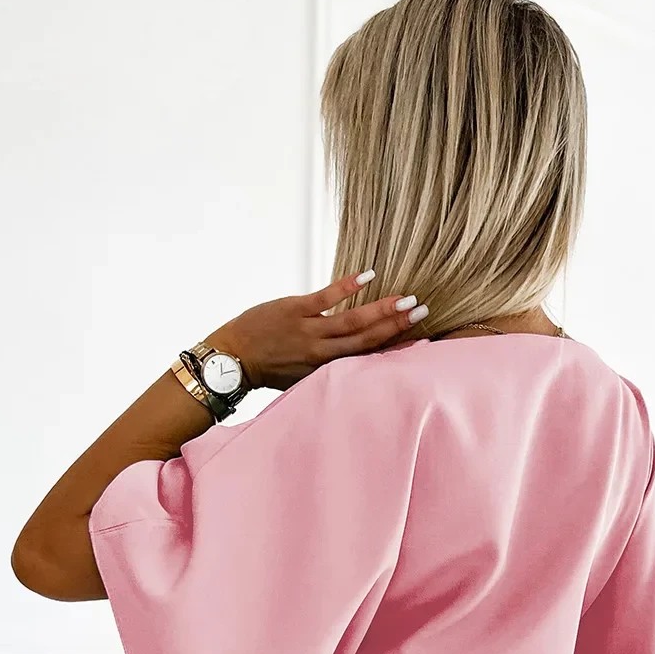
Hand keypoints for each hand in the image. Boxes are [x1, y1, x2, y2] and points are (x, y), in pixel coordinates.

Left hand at [202, 271, 427, 391]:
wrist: (231, 361)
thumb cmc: (267, 369)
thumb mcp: (301, 377)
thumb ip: (326, 366)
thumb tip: (351, 357)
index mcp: (325, 370)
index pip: (365, 357)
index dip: (392, 346)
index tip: (418, 337)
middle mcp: (321, 353)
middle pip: (366, 340)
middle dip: (396, 326)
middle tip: (423, 312)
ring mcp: (308, 331)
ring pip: (351, 322)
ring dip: (381, 310)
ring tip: (406, 300)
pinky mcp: (293, 311)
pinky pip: (325, 298)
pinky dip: (347, 287)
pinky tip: (368, 276)